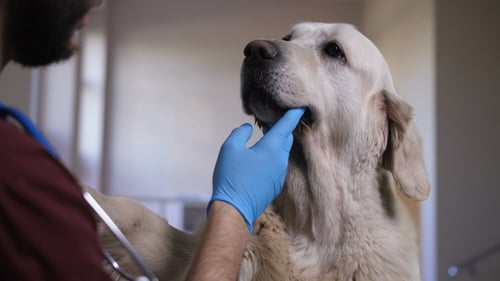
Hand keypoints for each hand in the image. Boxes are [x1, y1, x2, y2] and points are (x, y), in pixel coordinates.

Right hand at [210, 108, 304, 231]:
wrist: (234, 209)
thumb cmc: (231, 176)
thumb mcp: (230, 148)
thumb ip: (240, 133)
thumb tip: (248, 129)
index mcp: (271, 149)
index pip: (286, 127)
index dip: (293, 115)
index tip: (300, 107)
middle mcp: (280, 161)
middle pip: (286, 140)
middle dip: (281, 129)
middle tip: (270, 122)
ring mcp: (279, 175)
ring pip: (282, 154)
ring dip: (276, 144)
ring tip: (263, 139)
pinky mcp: (275, 186)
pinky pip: (277, 166)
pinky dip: (272, 157)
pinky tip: (260, 160)